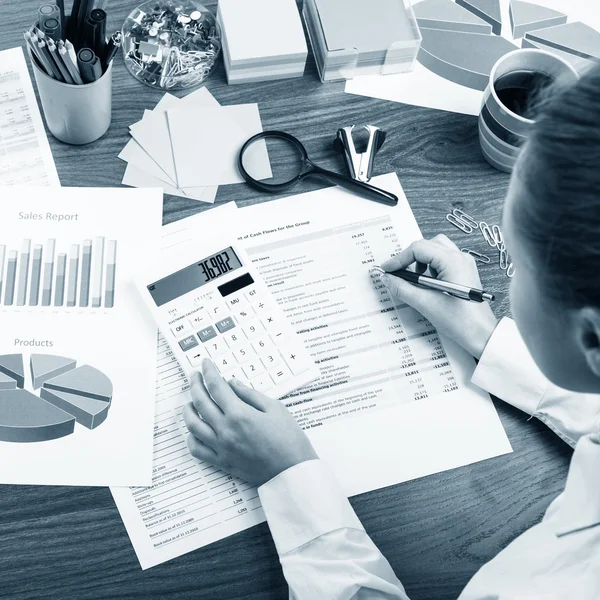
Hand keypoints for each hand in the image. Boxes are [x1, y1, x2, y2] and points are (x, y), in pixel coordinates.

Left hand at [183, 360, 317, 486]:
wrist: (292, 472)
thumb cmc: (289, 441)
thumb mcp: (275, 409)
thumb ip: (250, 394)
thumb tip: (232, 384)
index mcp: (239, 414)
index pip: (216, 387)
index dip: (209, 372)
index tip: (206, 364)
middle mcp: (226, 431)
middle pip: (200, 402)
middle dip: (195, 385)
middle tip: (196, 376)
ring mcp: (221, 448)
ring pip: (192, 425)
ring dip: (188, 409)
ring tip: (191, 401)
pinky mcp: (222, 462)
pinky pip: (197, 449)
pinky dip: (191, 437)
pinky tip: (195, 429)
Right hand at [380, 235, 497, 358]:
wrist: (482, 335)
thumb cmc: (461, 321)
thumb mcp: (425, 304)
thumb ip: (402, 289)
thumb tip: (387, 278)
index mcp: (452, 261)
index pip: (418, 249)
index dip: (399, 259)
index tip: (387, 270)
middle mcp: (460, 258)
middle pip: (427, 245)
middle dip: (409, 258)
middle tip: (397, 273)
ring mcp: (464, 264)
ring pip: (435, 250)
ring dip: (420, 262)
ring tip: (414, 280)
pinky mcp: (464, 273)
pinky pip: (443, 261)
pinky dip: (430, 267)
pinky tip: (426, 284)